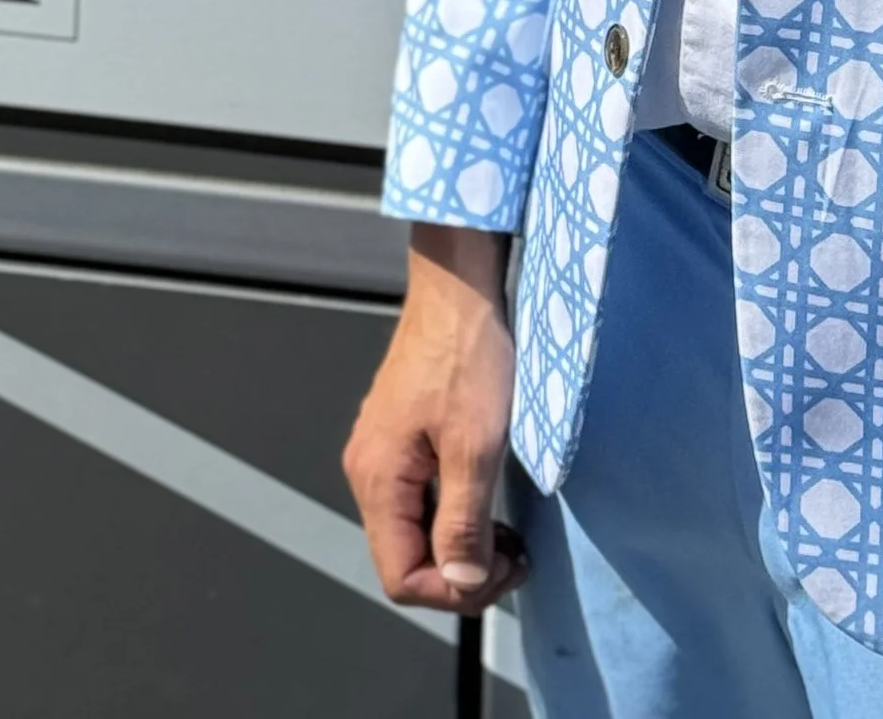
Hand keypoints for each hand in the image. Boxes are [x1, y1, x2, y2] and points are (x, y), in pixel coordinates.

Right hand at [342, 222, 525, 615]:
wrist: (459, 290)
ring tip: (508, 534)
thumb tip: (460, 583)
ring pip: (414, 532)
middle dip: (461, 572)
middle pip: (405, 559)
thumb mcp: (475, 448)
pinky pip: (420, 502)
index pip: (401, 577)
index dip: (453, 592)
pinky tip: (487, 502)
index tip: (501, 570)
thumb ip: (463, 524)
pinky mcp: (400, 438)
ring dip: (462, 545)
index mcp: (377, 478)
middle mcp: (368, 470)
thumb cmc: (466, 355)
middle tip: (514, 555)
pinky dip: (455, 515)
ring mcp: (381, 452)